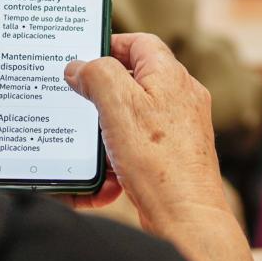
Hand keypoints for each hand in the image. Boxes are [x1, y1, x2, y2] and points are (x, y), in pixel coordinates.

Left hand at [0, 14, 130, 209]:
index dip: (60, 78)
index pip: (36, 92)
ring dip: (100, 152)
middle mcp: (18, 142)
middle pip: (62, 123)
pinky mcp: (34, 195)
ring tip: (121, 136)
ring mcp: (30, 169)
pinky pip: (69, 195)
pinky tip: (109, 182)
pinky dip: (93, 191)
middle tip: (116, 94)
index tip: (83, 58)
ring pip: (74, 158)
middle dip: (90, 113)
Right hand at [64, 33, 260, 260]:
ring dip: (105, 133)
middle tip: (74, 101)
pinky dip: (116, 162)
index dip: (110, 45)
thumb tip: (80, 67)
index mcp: (170, 76)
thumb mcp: (119, 105)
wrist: (187, 216)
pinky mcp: (172, 159)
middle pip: (133, 82)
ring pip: (131, 120)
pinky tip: (102, 181)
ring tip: (85, 147)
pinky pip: (136, 151)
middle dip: (101, 94)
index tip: (82, 55)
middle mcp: (180, 99)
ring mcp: (179, 130)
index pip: (140, 44)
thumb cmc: (158, 159)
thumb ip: (98, 76)